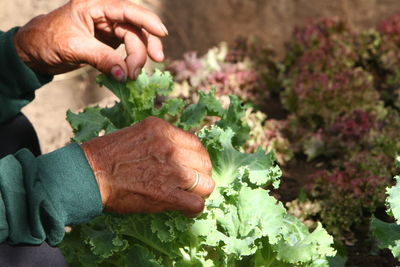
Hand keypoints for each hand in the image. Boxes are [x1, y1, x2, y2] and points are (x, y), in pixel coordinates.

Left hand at [13, 0, 166, 80]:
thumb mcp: (74, 48)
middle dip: (140, 51)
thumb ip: (102, 59)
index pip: (127, 10)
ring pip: (134, 41)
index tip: (162, 34)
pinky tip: (128, 73)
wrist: (35, 52)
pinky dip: (129, 63)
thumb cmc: (47, 41)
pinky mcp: (109, 41)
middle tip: (136, 72)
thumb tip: (125, 74)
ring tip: (131, 76)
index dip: (148, 21)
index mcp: (94, 4)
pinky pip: (127, 51)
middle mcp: (105, 13)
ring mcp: (109, 28)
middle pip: (135, 29)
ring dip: (136, 60)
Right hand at [81, 117, 214, 216]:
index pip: (196, 144)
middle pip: (204, 163)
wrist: (89, 173)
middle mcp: (171, 147)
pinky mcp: (165, 194)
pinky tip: (184, 209)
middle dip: (200, 174)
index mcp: (163, 130)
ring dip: (199, 192)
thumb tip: (180, 151)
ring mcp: (170, 170)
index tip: (192, 166)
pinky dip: (193, 209)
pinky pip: (195, 204)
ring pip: (205, 184)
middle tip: (192, 183)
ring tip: (189, 196)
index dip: (197, 158)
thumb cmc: (108, 155)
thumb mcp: (138, 134)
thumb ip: (162, 140)